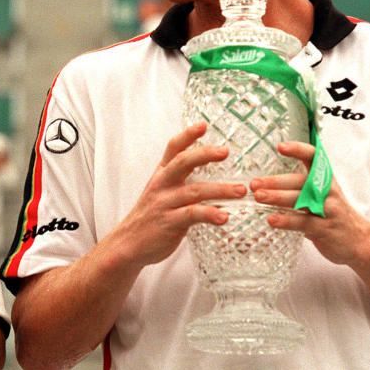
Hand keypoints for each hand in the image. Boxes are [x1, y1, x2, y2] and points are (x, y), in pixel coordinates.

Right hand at [111, 122, 247, 267]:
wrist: (128, 244)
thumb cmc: (151, 217)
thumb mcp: (161, 192)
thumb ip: (180, 180)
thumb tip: (210, 171)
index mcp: (161, 175)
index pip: (173, 148)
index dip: (187, 135)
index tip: (203, 125)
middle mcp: (162, 185)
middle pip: (183, 162)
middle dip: (205, 154)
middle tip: (226, 151)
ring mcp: (165, 203)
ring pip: (195, 191)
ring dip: (220, 190)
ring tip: (240, 190)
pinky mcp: (169, 223)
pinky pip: (193, 215)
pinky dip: (210, 214)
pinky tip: (225, 217)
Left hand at [251, 141, 369, 265]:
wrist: (360, 240)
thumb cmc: (333, 213)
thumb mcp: (323, 193)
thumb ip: (302, 183)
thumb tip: (269, 176)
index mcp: (325, 179)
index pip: (314, 158)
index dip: (298, 150)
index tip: (281, 146)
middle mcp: (328, 191)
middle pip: (301, 182)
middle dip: (276, 181)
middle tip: (254, 183)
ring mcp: (328, 210)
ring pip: (301, 201)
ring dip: (278, 198)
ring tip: (258, 196)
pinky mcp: (325, 229)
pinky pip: (304, 223)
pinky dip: (287, 221)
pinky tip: (271, 220)